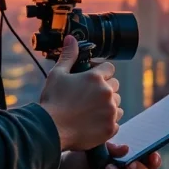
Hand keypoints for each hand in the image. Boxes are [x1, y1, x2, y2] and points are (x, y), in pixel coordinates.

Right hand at [39, 35, 122, 150]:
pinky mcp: (110, 128)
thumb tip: (71, 39)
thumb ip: (68, 56)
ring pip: (117, 104)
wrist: (51, 129)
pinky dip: (107, 122)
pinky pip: (116, 122)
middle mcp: (107, 93)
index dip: (101, 72)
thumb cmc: (52, 101)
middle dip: (104, 89)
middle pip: (115, 86)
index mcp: (96, 78)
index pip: (109, 68)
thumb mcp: (57, 74)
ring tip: (90, 110)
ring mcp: (110, 111)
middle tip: (88, 96)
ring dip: (108, 105)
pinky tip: (93, 122)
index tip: (91, 79)